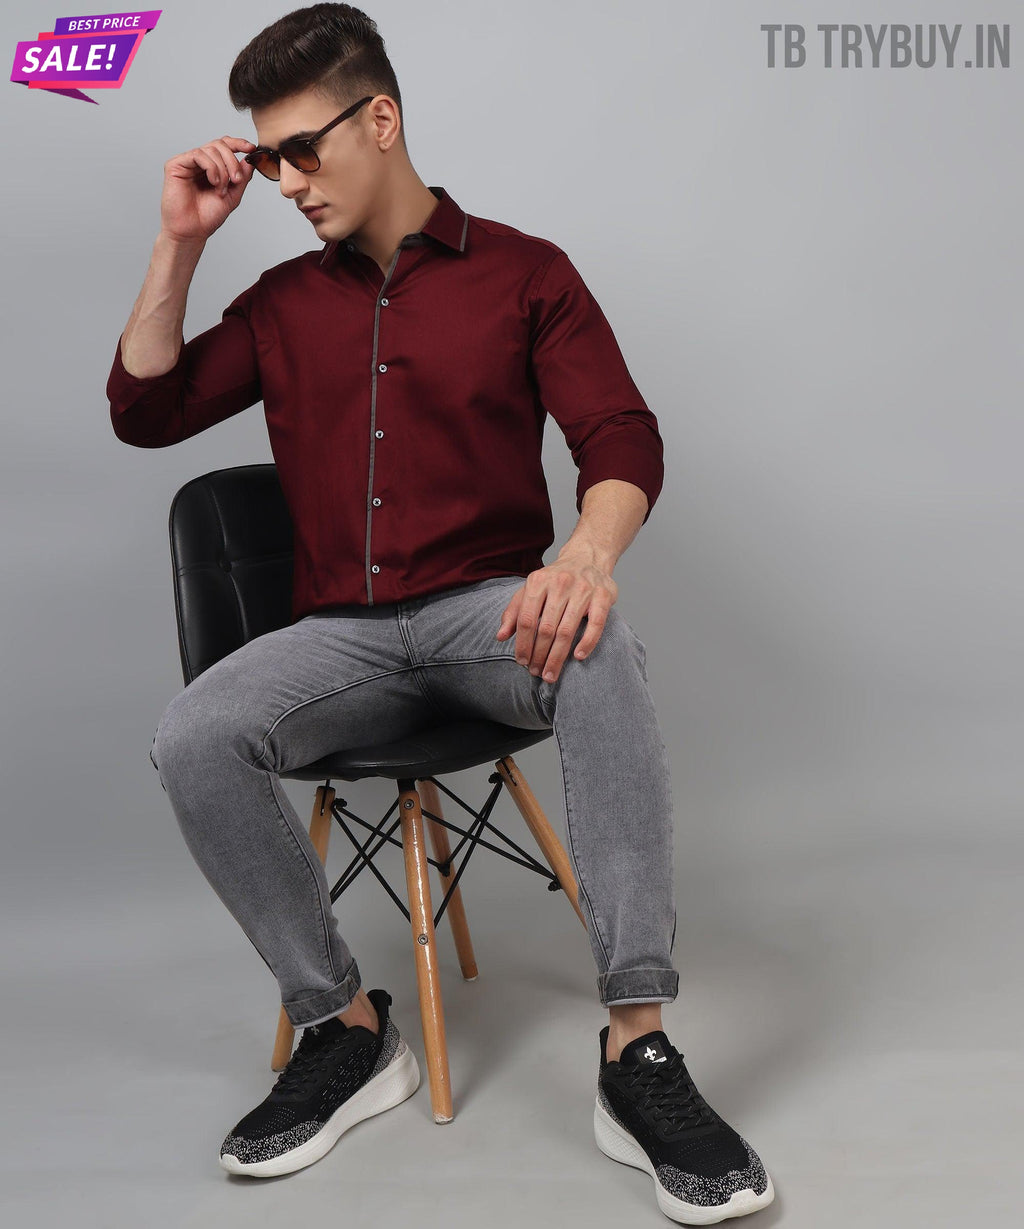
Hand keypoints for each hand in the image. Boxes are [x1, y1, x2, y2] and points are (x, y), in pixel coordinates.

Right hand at [160, 135, 256, 242]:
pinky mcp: (175, 165)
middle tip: (236, 180)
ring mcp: (187, 162)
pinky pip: (198, 155)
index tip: (251, 149)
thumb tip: (251, 160)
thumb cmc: (208, 216)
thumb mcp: (233, 195)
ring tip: (221, 189)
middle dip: (232, 161)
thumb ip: (242, 178)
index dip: (238, 143)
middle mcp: (199, 162)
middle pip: (219, 144)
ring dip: (222, 169)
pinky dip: (211, 167)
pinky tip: (213, 182)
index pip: (224, 146)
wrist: (193, 231)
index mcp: (211, 166)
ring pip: (210, 149)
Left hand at [495, 555, 618, 682]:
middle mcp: (560, 583)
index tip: (522, 662)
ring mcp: (583, 589)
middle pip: (546, 628)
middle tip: (536, 672)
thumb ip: (514, 612)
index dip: (523, 644)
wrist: (587, 558)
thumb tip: (500, 637)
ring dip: (557, 657)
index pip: (527, 619)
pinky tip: (578, 656)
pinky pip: (596, 624)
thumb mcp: (531, 589)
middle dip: (539, 655)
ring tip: (551, 673)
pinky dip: (587, 642)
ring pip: (567, 630)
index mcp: (538, 581)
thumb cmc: (555, 580)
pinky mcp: (603, 595)